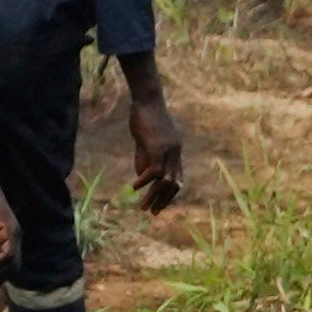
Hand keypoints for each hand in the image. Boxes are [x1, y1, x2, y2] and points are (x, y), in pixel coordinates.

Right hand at [119, 77, 193, 214]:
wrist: (146, 99)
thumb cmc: (144, 116)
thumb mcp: (144, 141)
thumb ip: (145, 159)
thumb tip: (142, 179)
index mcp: (175, 152)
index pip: (177, 179)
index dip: (169, 195)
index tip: (158, 206)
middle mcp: (176, 153)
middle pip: (175, 184)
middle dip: (164, 200)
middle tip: (152, 213)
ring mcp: (169, 150)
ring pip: (165, 181)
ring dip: (153, 196)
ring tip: (143, 208)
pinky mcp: (158, 147)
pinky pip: (154, 170)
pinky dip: (144, 181)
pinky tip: (134, 188)